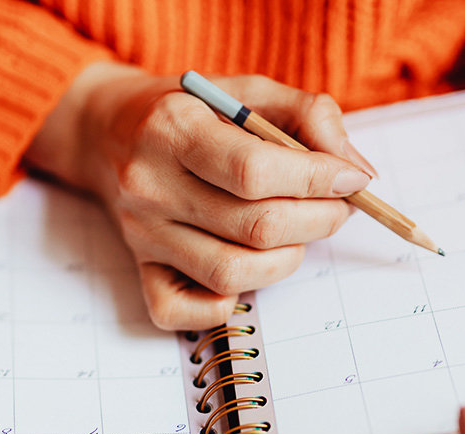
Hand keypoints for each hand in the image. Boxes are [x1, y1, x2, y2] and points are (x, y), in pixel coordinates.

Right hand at [25, 62, 373, 329]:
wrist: (108, 131)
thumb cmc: (191, 111)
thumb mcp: (247, 91)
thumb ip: (309, 116)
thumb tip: (356, 174)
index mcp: (173, 127)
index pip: (255, 171)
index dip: (318, 180)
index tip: (352, 180)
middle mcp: (150, 184)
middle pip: (255, 227)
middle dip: (318, 221)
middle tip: (336, 208)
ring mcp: (142, 233)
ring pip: (232, 273)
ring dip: (286, 260)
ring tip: (296, 233)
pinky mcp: (139, 268)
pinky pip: (182, 311)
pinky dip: (224, 305)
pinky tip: (244, 269)